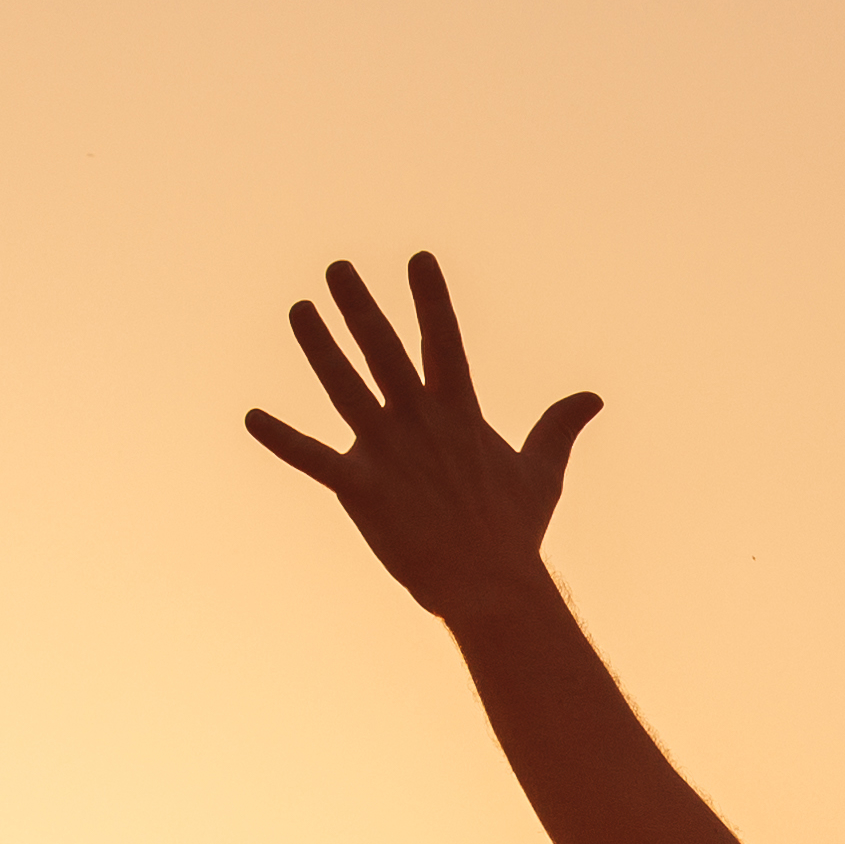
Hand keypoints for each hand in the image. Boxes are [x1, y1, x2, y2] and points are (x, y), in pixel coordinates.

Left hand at [247, 252, 604, 625]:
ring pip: (344, 388)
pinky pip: (313, 460)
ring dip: (318, 347)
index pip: (445, 340)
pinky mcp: (361, 489)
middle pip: (384, 351)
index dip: (431, 298)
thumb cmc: (514, 532)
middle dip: (359, 306)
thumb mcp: (542, 472)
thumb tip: (593, 398)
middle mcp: (419, 422)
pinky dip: (281, 439)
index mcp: (459, 413)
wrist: (489, 585)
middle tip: (337, 269)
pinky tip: (250, 418)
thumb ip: (559, 427)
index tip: (419, 258)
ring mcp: (388, 453)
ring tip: (299, 309)